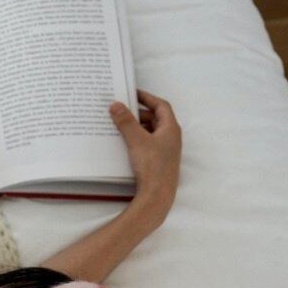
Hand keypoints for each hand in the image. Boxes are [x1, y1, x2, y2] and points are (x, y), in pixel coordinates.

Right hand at [110, 90, 180, 214]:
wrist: (157, 195)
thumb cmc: (152, 165)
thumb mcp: (136, 140)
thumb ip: (126, 121)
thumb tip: (116, 105)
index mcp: (170, 128)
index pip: (161, 106)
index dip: (147, 98)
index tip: (133, 93)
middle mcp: (171, 137)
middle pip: (156, 118)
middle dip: (139, 112)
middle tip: (122, 109)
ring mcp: (166, 150)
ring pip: (151, 131)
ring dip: (138, 126)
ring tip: (121, 124)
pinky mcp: (159, 161)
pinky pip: (148, 143)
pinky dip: (138, 138)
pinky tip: (125, 142)